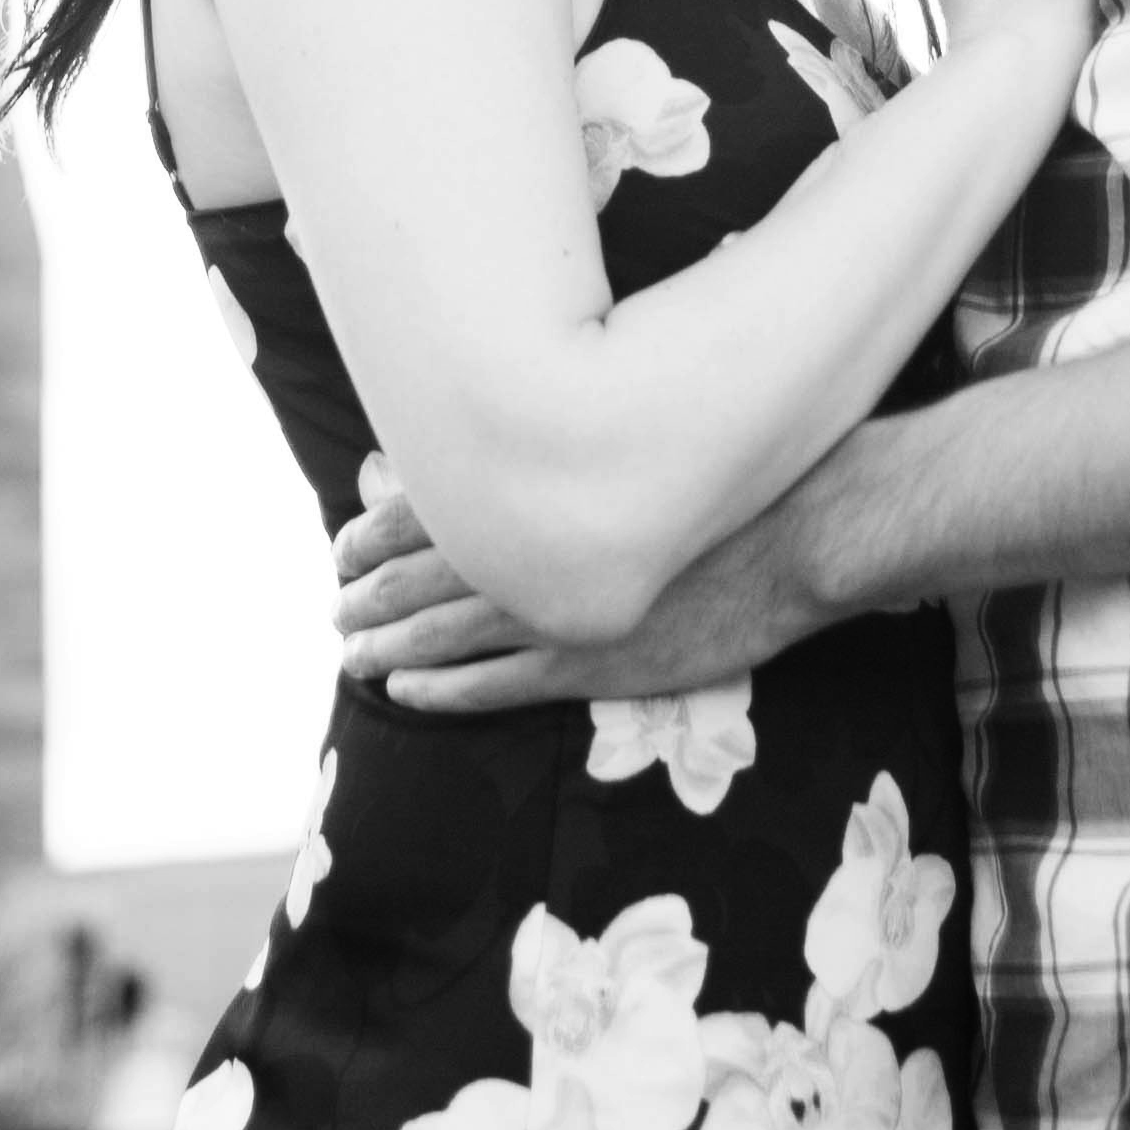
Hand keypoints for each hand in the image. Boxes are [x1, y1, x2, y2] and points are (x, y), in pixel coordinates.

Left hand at [332, 473, 826, 714]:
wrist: (796, 529)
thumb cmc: (719, 471)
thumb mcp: (629, 439)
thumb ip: (555, 446)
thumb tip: (484, 438)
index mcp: (541, 483)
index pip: (424, 509)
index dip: (372, 532)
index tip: (342, 545)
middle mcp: (536, 544)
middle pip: (420, 573)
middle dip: (367, 592)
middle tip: (334, 607)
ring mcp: (558, 608)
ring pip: (443, 632)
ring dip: (387, 643)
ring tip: (350, 652)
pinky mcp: (589, 661)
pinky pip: (494, 684)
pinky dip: (441, 688)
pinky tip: (403, 691)